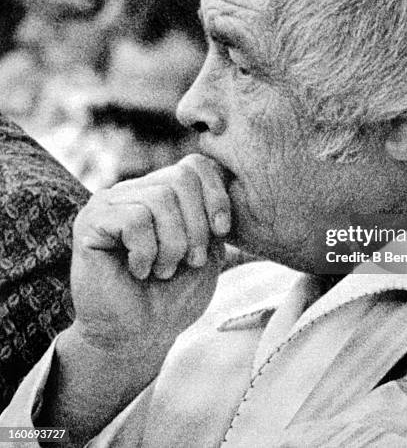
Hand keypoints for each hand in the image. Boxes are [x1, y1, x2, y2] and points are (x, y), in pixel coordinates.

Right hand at [70, 154, 230, 355]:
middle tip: (191, 261)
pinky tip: (138, 270)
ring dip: (172, 245)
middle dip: (197, 226)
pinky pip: (134, 220)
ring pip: (160, 199)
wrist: (140, 335)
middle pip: (180, 179)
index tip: (223, 232)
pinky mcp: (90, 221)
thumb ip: (212, 212)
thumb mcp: (208, 248)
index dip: (216, 196)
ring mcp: (110, 202)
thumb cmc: (175, 294)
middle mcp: (135, 189)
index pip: (195, 165)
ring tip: (163, 270)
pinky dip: (146, 252)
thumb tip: (221, 175)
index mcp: (163, 191)